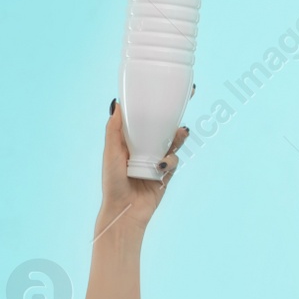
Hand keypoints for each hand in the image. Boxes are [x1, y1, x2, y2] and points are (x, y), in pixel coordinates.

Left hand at [99, 99, 186, 234]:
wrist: (124, 211)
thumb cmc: (112, 182)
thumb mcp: (111, 152)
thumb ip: (114, 129)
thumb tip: (116, 103)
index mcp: (129, 140)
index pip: (143, 117)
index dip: (154, 103)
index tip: (166, 87)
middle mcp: (144, 147)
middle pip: (163, 126)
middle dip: (175, 113)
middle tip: (187, 97)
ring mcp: (156, 160)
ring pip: (173, 141)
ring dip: (178, 135)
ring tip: (181, 132)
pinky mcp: (166, 174)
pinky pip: (173, 160)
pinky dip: (170, 160)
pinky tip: (161, 166)